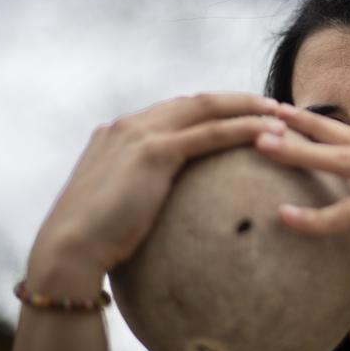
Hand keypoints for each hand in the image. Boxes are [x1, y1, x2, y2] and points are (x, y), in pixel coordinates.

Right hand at [30, 93, 283, 279]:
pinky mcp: (153, 152)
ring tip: (282, 114)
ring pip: (207, 109)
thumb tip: (156, 214)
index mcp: (118, 134)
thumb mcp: (115, 210)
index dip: (211, 111)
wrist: (67, 250)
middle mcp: (128, 125)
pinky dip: (244, 129)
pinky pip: (210, 134)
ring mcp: (139, 134)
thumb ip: (137, 196)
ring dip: (248, 107)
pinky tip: (272, 133)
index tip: (240, 116)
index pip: (175, 112)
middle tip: (272, 107)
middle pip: (195, 102)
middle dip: (236, 100)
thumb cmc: (92, 243)